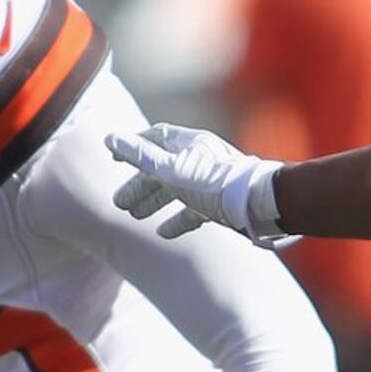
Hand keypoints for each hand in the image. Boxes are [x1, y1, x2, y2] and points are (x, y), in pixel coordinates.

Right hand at [108, 123, 294, 244]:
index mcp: (189, 144)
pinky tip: (164, 233)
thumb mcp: (172, 170)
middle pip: (162, 168)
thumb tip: (110, 138)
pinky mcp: (222, 204)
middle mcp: (200, 160)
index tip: (114, 159)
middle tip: (119, 203)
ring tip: (135, 216)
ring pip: (176, 190)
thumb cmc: (215, 184)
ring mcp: (211, 183)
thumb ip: (141, 156)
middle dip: (139, 184)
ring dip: (154, 202)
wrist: (259, 206)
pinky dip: (177, 219)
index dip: (133, 147)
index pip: (155, 138)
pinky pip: (194, 210)